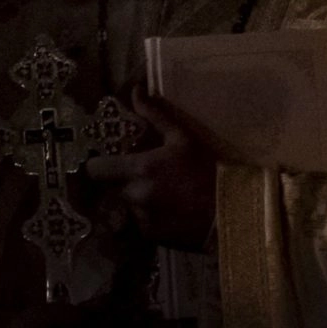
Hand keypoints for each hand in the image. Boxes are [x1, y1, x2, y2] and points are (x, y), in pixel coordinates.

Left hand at [83, 87, 214, 250]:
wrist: (231, 213)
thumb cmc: (206, 172)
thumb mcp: (182, 139)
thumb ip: (155, 115)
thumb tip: (136, 90)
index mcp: (138, 169)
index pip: (94, 170)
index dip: (96, 166)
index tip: (103, 163)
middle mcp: (134, 195)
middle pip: (107, 189)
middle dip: (114, 184)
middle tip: (129, 179)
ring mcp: (141, 218)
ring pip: (122, 208)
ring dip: (130, 202)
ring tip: (152, 196)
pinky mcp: (152, 237)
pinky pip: (138, 225)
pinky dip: (144, 219)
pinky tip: (163, 212)